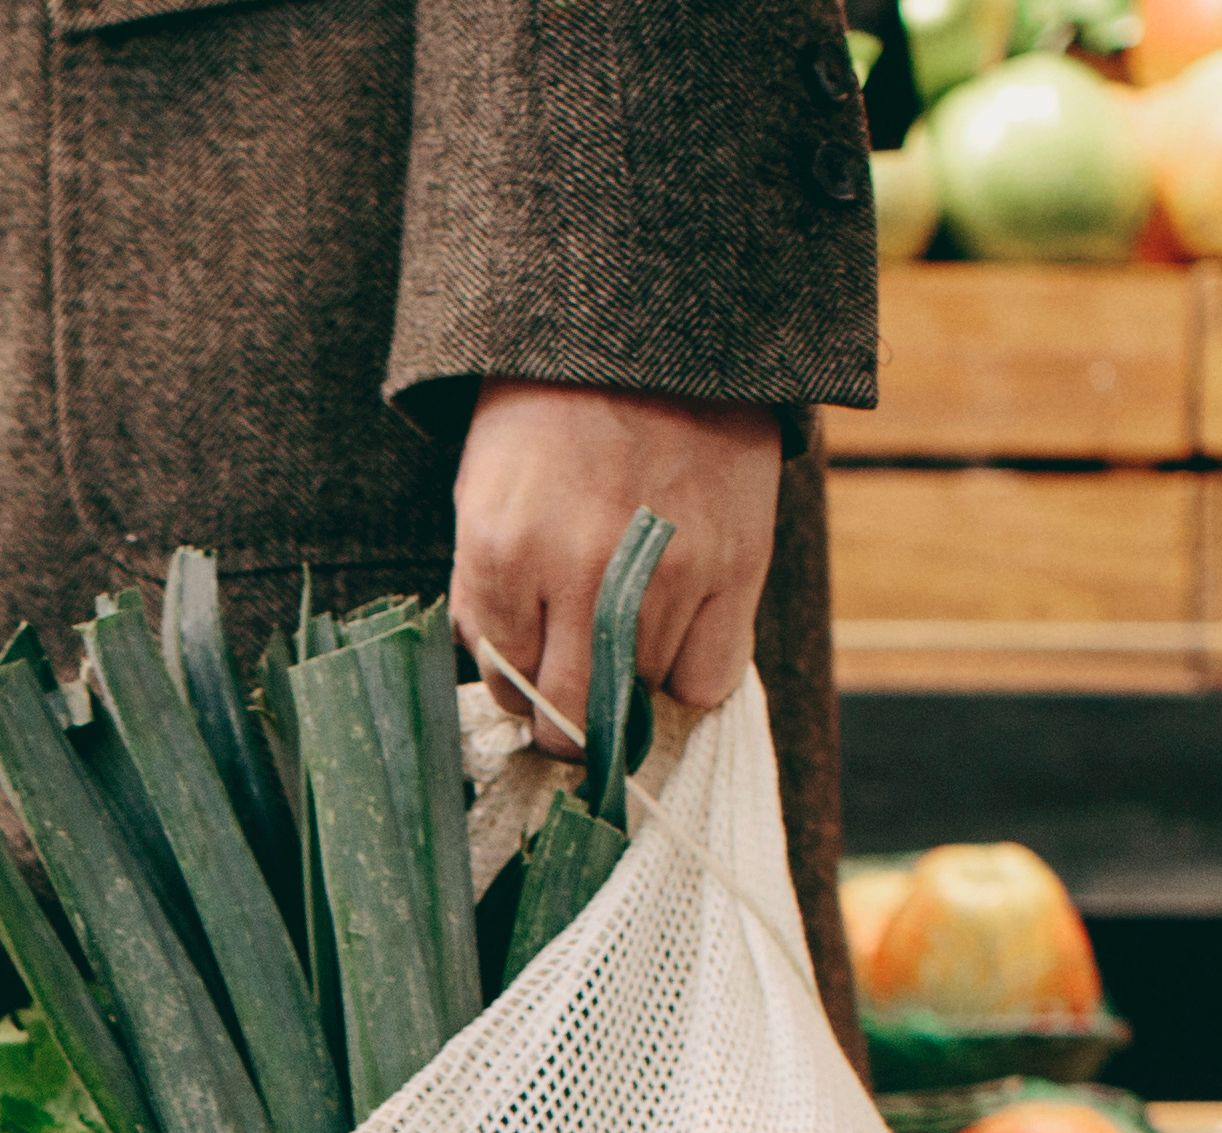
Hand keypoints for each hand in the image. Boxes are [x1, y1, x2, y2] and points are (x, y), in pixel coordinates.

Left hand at [450, 383, 780, 749]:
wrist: (651, 324)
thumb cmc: (555, 414)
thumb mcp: (486, 495)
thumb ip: (492, 599)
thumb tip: (516, 692)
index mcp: (502, 549)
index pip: (507, 682)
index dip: (519, 683)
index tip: (535, 663)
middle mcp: (583, 570)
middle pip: (574, 720)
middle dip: (568, 720)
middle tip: (576, 690)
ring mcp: (665, 573)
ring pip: (642, 699)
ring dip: (632, 679)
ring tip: (630, 612)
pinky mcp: (735, 566)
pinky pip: (710, 681)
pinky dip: (690, 674)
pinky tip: (678, 632)